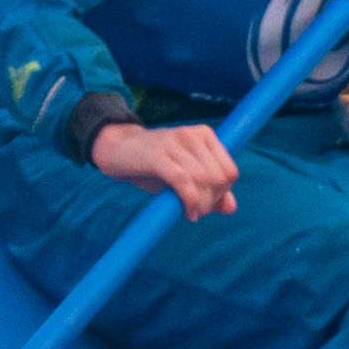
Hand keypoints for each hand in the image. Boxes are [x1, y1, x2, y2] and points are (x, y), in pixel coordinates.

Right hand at [91, 116, 240, 216]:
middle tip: (197, 211)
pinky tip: (186, 212)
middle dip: (211, 201)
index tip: (207, 203)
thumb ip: (210, 190)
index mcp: (205, 136)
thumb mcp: (186, 177)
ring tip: (190, 212)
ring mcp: (175, 143)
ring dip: (200, 204)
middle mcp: (192, 135)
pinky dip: (189, 201)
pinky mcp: (158, 155)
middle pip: (219, 178)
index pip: (230, 171)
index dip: (222, 193)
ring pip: (203, 181)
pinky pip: (184, 182)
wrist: (117, 150)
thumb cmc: (154, 166)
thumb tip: (232, 208)